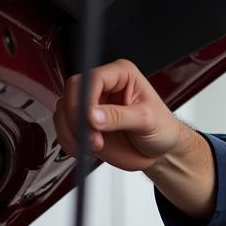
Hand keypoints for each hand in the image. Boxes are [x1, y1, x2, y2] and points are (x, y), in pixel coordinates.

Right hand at [54, 59, 183, 171]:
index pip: (92, 78)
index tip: (91, 120)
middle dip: (78, 119)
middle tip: (93, 139)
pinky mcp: (83, 123)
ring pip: (64, 112)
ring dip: (74, 133)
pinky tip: (88, 149)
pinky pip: (64, 129)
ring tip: (96, 146)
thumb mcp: (147, 121)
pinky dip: (71, 142)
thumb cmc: (162, 129)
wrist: (161, 150)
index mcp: (121, 75)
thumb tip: (93, 115)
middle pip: (73, 93)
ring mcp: (90, 105)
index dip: (86, 99)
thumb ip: (119, 117)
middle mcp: (102, 87)